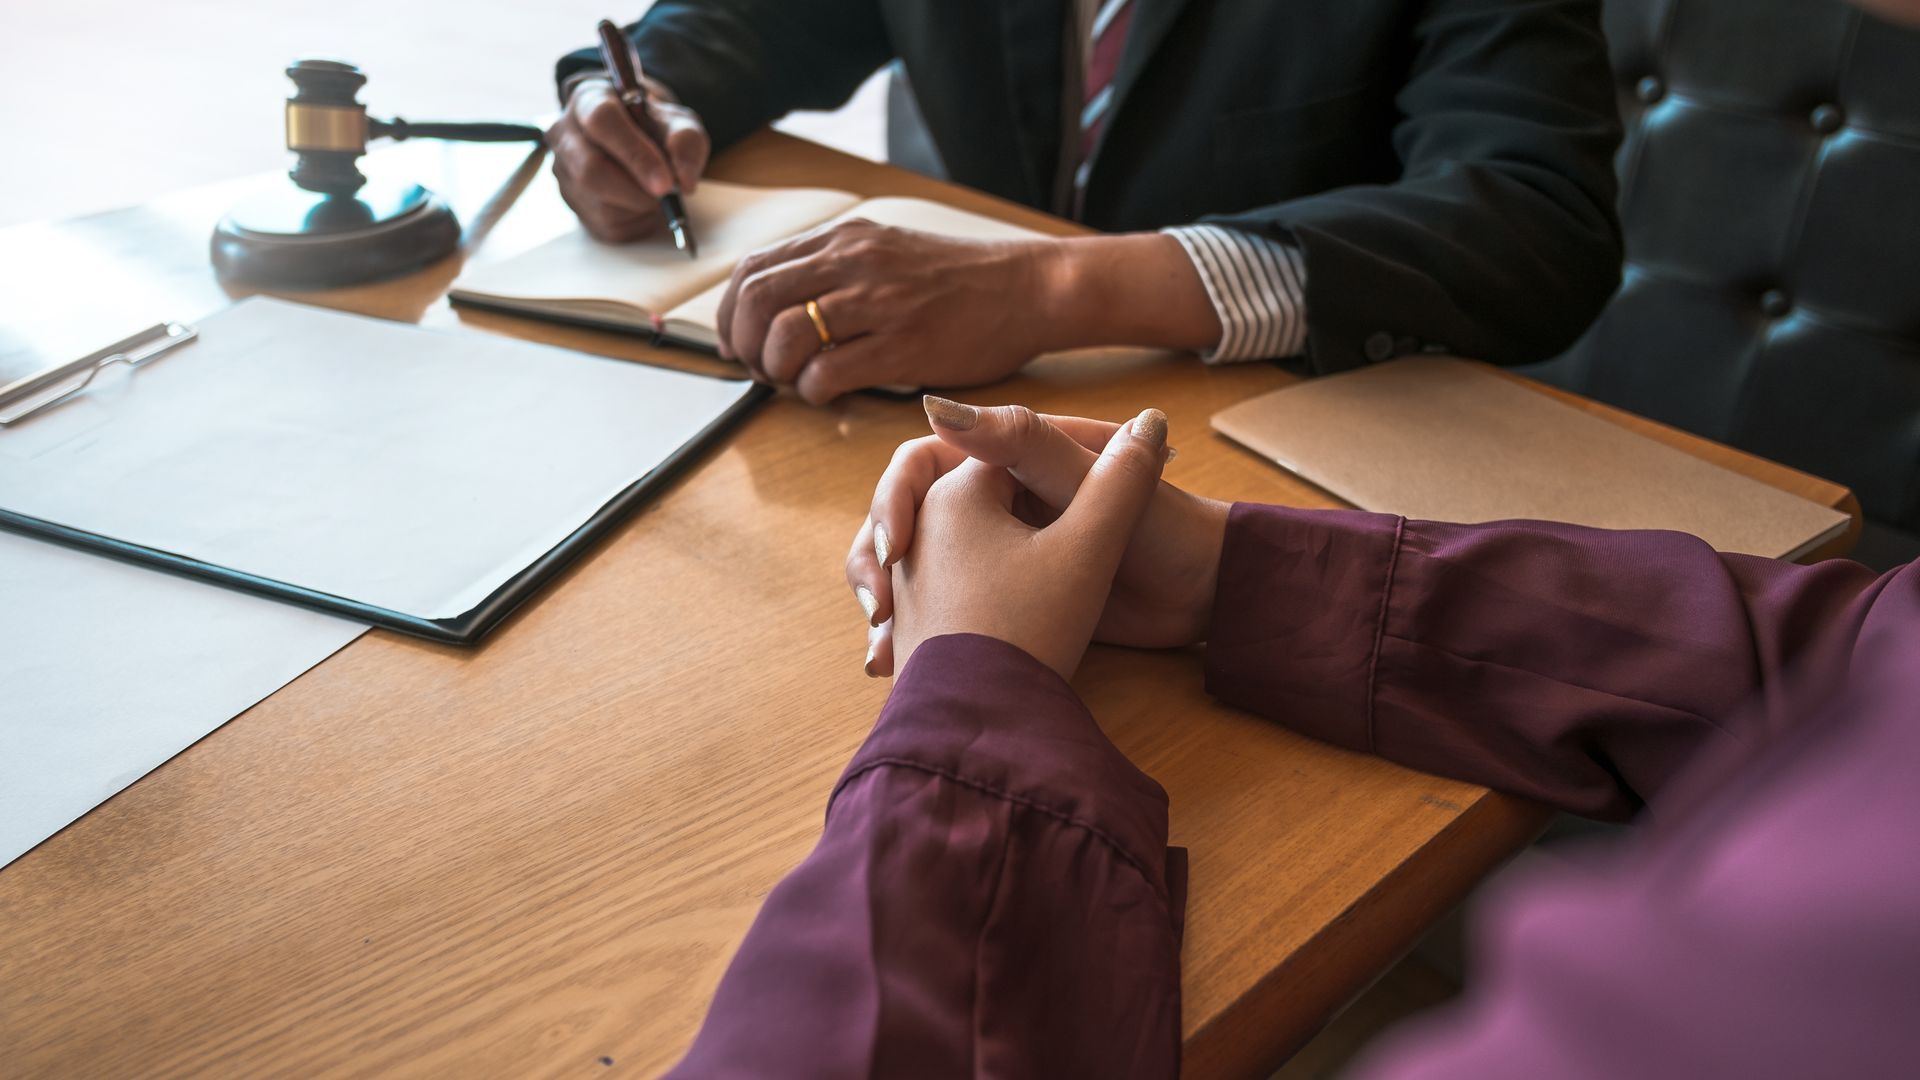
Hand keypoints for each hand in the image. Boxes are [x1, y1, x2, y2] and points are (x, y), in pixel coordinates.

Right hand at [548, 76, 709, 242]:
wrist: (636, 140)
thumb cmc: (653, 127)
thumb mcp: (678, 122)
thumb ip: (686, 141)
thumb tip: (684, 181)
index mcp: (589, 100)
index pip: (603, 121)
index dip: (635, 154)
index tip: (666, 181)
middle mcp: (565, 133)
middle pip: (591, 169)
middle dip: (637, 189)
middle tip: (666, 193)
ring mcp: (563, 170)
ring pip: (599, 202)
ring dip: (639, 204)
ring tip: (654, 190)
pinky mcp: (570, 201)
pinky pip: (605, 224)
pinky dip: (635, 219)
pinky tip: (641, 201)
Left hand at [713, 220, 1061, 403]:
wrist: (1026, 290)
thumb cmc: (959, 281)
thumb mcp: (887, 252)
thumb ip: (835, 270)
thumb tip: (778, 307)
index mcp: (844, 239)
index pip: (754, 269)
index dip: (730, 313)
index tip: (736, 342)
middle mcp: (853, 261)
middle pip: (757, 301)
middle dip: (744, 345)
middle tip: (760, 370)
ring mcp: (878, 302)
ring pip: (785, 336)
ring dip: (776, 371)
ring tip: (795, 383)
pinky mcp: (902, 345)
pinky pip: (828, 371)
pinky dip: (813, 391)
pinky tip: (828, 394)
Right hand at [848, 399, 1229, 676]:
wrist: (1205, 595)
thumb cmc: (1163, 526)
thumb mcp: (1084, 481)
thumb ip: (1019, 441)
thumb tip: (934, 403)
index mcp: (1006, 457)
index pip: (919, 464)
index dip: (893, 502)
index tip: (894, 549)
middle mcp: (993, 497)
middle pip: (905, 520)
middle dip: (877, 564)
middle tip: (879, 610)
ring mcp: (997, 549)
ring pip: (915, 571)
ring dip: (890, 606)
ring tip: (880, 651)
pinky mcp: (1007, 594)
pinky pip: (943, 611)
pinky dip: (914, 637)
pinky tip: (892, 669)